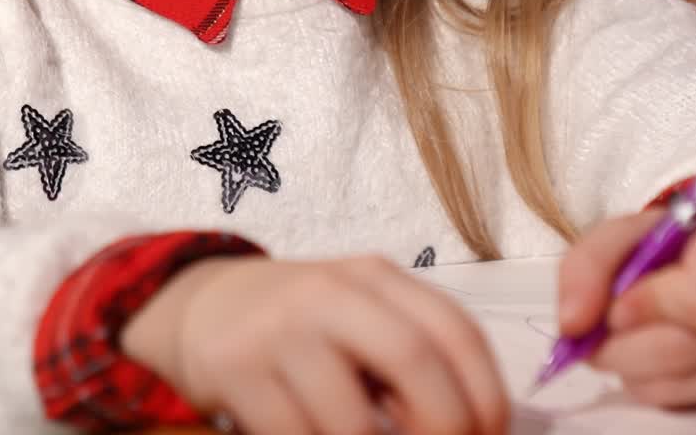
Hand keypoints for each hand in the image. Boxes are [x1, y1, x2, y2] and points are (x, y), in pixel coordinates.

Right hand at [121, 253, 509, 434]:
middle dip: (444, 429)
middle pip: (413, 360)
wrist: (208, 308)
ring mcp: (281, 331)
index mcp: (376, 276)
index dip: (487, 396)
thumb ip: (415, 353)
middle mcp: (331, 292)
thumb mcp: (364, 316)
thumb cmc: (309, 326)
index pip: (456, 330)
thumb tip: (475, 426)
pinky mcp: (237, 372)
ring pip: (353, 422)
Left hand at [558, 207, 695, 407]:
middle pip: (689, 346)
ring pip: (682, 380)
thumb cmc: (672, 240)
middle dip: (625, 345)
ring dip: (629, 365)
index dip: (651, 308)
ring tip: (613, 338)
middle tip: (594, 332)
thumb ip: (590, 264)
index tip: (613, 308)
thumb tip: (572, 323)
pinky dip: (646, 381)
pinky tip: (640, 353)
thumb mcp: (627, 230)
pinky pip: (684, 399)